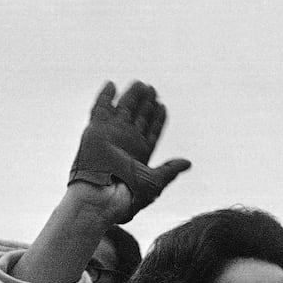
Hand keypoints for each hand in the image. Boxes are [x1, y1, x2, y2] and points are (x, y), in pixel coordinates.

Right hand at [68, 81, 190, 223]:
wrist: (103, 198)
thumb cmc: (129, 196)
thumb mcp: (156, 182)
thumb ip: (170, 169)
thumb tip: (188, 163)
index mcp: (140, 154)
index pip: (151, 131)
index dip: (157, 119)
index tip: (163, 106)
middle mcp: (126, 143)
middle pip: (138, 118)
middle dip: (146, 104)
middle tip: (152, 89)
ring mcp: (111, 136)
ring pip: (122, 110)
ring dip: (131, 97)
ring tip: (141, 84)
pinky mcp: (95, 131)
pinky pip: (99, 109)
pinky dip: (105, 97)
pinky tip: (112, 85)